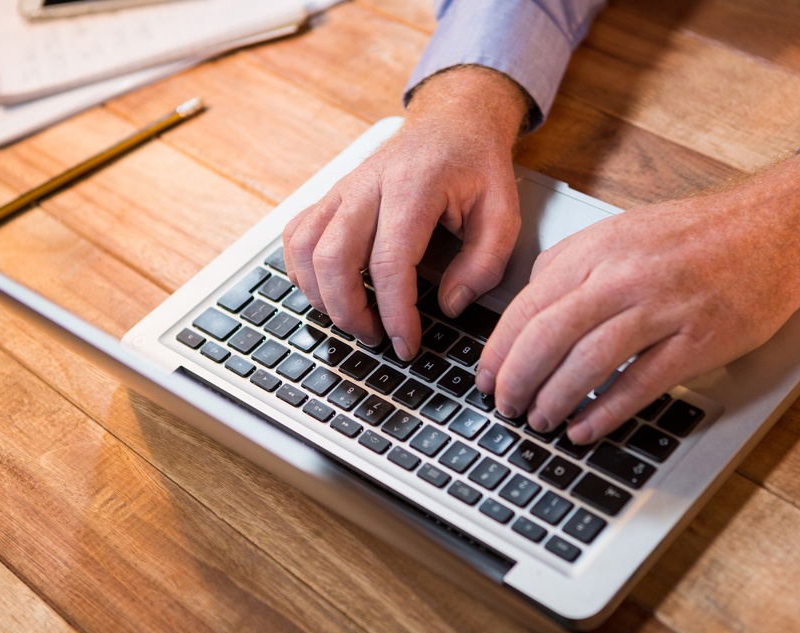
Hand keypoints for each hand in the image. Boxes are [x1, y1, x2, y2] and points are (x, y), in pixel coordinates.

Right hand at [282, 66, 528, 358]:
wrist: (453, 121)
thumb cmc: (476, 167)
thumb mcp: (503, 213)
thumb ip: (484, 263)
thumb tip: (449, 305)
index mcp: (413, 188)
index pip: (390, 262)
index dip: (395, 312)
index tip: (407, 344)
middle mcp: (368, 186)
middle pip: (333, 259)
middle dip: (350, 312)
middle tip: (377, 339)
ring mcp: (343, 189)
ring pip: (305, 249)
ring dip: (322, 296)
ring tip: (355, 320)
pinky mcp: (331, 196)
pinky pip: (296, 236)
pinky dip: (302, 271)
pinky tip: (328, 291)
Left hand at [476, 153, 799, 443]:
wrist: (774, 229)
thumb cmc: (696, 236)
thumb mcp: (621, 231)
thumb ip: (571, 264)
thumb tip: (529, 303)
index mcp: (598, 248)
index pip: (528, 304)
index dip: (499, 348)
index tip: (487, 376)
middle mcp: (623, 276)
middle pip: (547, 336)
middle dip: (517, 380)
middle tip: (505, 406)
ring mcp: (662, 308)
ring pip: (587, 361)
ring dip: (554, 399)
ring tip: (540, 421)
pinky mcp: (697, 340)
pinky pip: (640, 383)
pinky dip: (605, 411)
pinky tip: (585, 428)